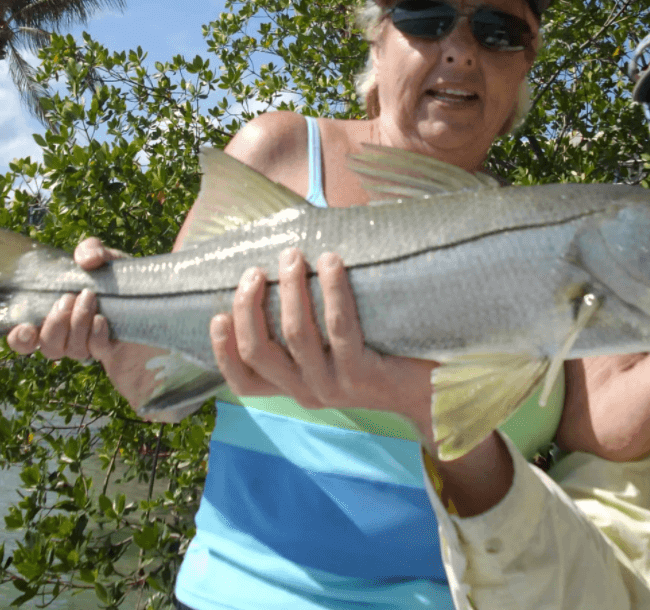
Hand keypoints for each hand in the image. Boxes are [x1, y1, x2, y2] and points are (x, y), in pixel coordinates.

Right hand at [6, 237, 121, 360]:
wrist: (158, 299)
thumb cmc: (123, 280)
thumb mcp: (108, 259)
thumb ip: (92, 250)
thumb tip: (85, 259)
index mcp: (57, 315)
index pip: (24, 338)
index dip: (19, 339)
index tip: (26, 327)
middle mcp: (69, 336)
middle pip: (47, 346)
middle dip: (54, 323)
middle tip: (70, 298)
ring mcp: (89, 346)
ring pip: (68, 350)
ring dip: (76, 324)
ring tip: (90, 299)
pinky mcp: (110, 352)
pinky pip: (94, 349)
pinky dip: (96, 335)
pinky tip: (103, 320)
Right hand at [210, 247, 437, 440]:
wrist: (433, 391)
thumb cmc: (382, 356)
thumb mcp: (335, 353)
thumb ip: (308, 328)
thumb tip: (283, 267)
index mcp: (296, 388)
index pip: (244, 381)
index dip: (223, 351)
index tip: (216, 315)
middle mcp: (309, 392)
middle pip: (260, 352)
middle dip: (248, 306)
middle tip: (255, 271)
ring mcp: (335, 387)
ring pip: (296, 335)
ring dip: (290, 289)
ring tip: (293, 257)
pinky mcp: (364, 376)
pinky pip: (340, 327)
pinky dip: (331, 290)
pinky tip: (332, 263)